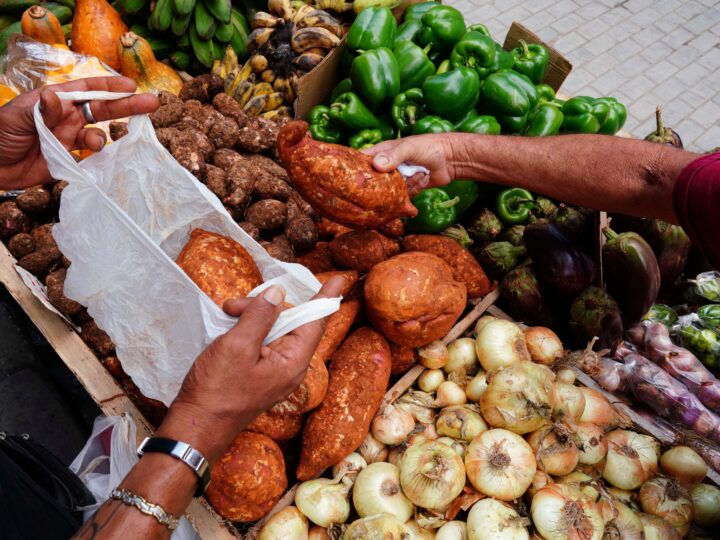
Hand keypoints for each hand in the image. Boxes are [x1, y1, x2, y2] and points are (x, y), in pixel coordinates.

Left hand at [0, 76, 158, 189]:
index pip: (87, 89)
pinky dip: (97, 159)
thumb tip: (55, 96)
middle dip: (127, 106)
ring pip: (98, 135)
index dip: (110, 87)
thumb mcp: (16, 117)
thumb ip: (41, 109)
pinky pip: (91, 158)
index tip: (131, 85)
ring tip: (94, 144)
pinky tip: (93, 160)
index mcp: (55, 101)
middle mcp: (67, 117)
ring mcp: (69, 139)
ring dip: (101, 138)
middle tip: (152, 104)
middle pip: (102, 109)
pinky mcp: (69, 160)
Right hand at [159, 277, 343, 460]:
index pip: (315, 323)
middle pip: (291, 322)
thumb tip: (278, 293)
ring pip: (274, 329)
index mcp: (293, 362)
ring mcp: (275, 370)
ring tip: (228, 312)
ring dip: (252, 316)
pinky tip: (230, 323)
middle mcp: (290, 366)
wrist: (197, 425)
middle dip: (266, 306)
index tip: (339, 280)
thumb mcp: (237, 346)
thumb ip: (260, 317)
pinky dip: (248, 329)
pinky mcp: (260, 372)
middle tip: (235, 304)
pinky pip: (263, 342)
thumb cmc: (218, 390)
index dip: (325, 299)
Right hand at [362, 134, 457, 195]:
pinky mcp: (406, 189)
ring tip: (419, 173)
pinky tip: (423, 178)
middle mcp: (387, 167)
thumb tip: (376, 165)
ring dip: (406, 185)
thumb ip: (393, 155)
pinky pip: (403, 196)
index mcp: (382, 153)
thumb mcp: (409, 147)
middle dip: (383, 185)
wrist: (451, 159)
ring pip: (390, 192)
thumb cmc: (429, 146)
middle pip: (374, 182)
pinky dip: (414, 189)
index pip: (362, 162)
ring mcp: (397, 179)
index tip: (355, 179)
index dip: (356, 170)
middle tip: (394, 182)